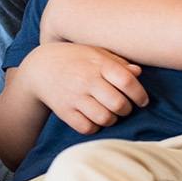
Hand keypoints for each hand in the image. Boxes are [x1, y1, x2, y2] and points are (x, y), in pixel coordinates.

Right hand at [22, 42, 146, 133]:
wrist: (39, 68)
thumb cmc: (73, 58)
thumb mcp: (95, 53)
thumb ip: (117, 62)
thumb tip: (138, 73)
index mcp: (97, 63)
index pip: (127, 81)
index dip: (140, 94)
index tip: (142, 100)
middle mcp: (86, 80)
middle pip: (118, 104)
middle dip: (126, 109)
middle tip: (124, 106)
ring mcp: (74, 97)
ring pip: (105, 118)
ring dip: (112, 119)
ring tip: (109, 112)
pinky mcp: (64, 111)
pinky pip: (87, 128)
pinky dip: (95, 126)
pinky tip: (94, 118)